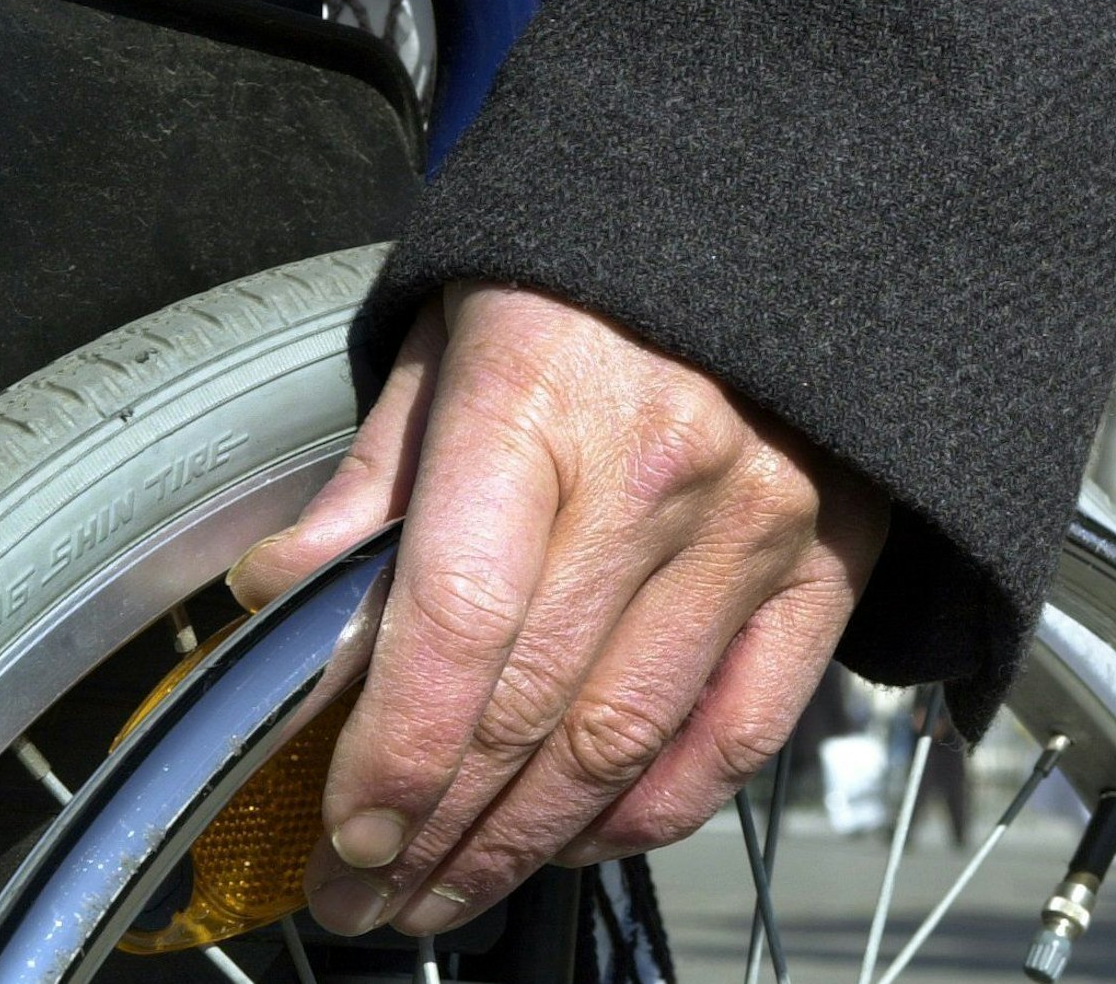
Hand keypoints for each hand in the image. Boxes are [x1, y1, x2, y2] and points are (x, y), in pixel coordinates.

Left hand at [228, 282, 888, 936]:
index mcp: (545, 399)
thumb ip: (375, 481)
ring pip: (628, 741)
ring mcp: (760, 529)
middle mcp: (664, 475)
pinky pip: (742, 730)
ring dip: (526, 843)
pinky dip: (656, 808)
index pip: (459, 621)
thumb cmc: (588, 276)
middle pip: (533, 707)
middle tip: (368, 894)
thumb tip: (287, 605)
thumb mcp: (454, 337)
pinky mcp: (828, 565)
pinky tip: (582, 840)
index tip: (344, 830)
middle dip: (435, 830)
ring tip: (448, 893)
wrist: (774, 221)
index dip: (394, 752)